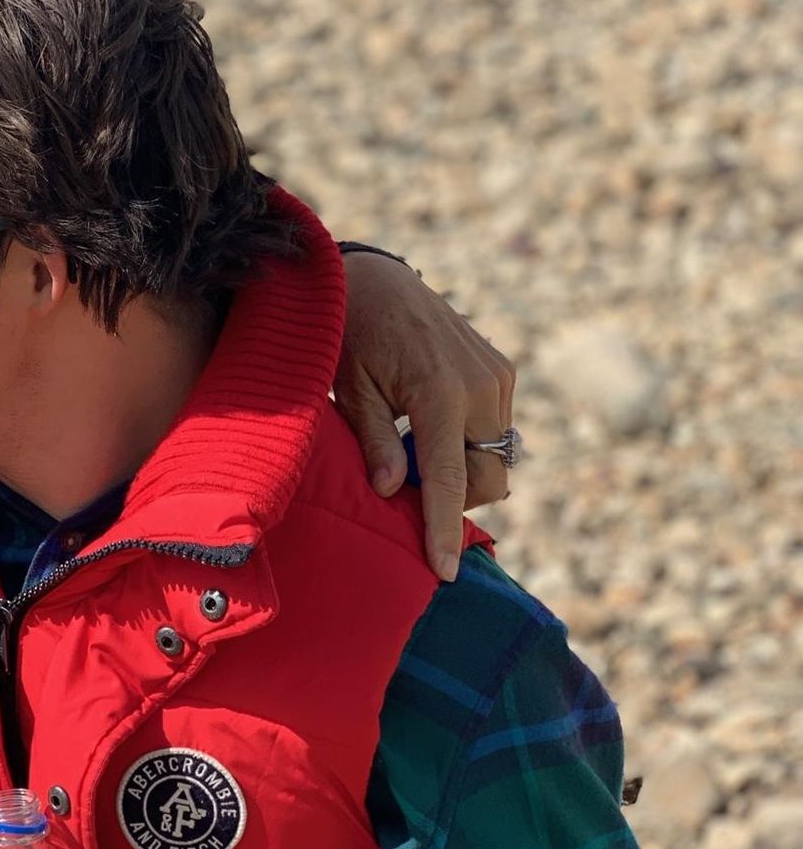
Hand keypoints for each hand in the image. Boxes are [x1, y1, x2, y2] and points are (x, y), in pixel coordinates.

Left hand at [334, 251, 515, 581]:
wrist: (374, 278)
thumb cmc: (348, 332)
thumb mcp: (347, 387)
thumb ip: (372, 440)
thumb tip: (388, 491)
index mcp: (439, 391)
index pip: (447, 477)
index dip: (443, 526)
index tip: (445, 570)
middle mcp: (481, 384)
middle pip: (487, 476)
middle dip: (454, 496)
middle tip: (403, 485)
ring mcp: (497, 375)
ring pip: (494, 456)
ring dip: (460, 467)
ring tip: (407, 448)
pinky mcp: (500, 370)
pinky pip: (494, 429)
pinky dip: (465, 442)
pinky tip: (424, 426)